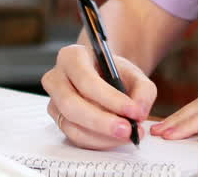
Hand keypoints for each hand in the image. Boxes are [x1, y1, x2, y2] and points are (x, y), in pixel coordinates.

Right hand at [41, 43, 156, 149]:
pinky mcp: (59, 121)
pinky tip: (116, 139)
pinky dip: (98, 142)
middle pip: (71, 104)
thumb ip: (143, 90)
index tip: (133, 111)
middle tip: (128, 131)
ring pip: (71, 125)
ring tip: (127, 135)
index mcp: (71, 57)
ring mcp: (54, 101)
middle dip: (101, 122)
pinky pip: (75, 137)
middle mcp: (56, 78)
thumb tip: (139, 113)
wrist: (104, 77)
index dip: (109, 98)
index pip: (85, 79)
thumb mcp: (134, 73)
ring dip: (102, 136)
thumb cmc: (114, 72)